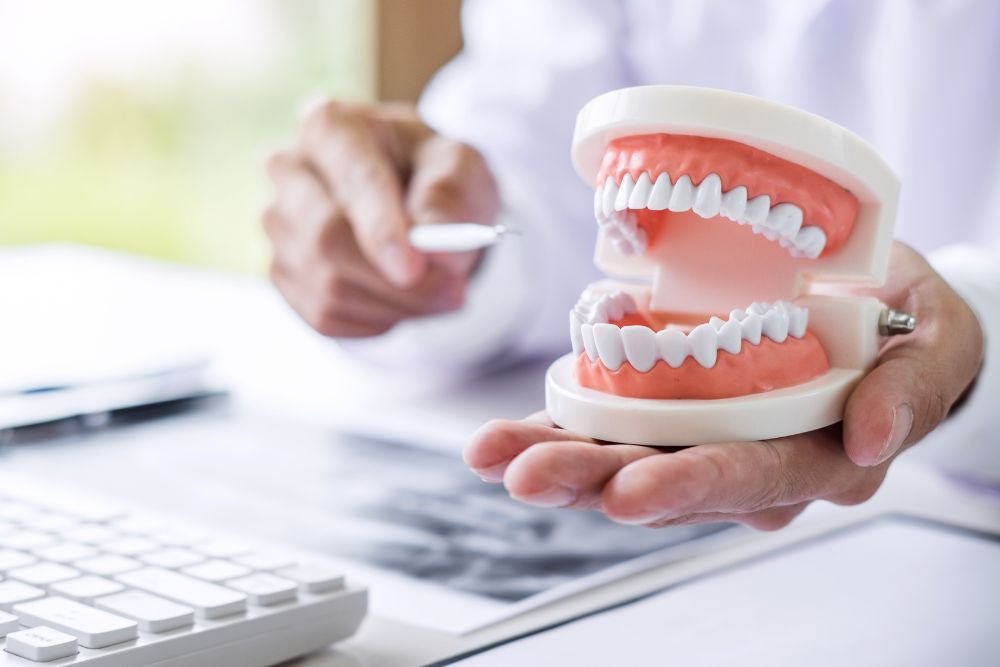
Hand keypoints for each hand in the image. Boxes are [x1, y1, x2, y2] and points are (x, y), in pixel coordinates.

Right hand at [263, 101, 499, 336]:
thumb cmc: (433, 173)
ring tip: (439, 291)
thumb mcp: (460, 167)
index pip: (353, 179)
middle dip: (395, 280)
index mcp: (331, 126)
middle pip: (326, 237)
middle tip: (455, 291)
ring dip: (395, 304)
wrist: (412, 200)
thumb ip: (451, 197)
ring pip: (326, 286)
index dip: (381, 228)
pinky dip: (376, 319)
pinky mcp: (281, 272)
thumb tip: (436, 249)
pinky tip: (402, 298)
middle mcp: (289, 170)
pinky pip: (325, 315)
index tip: (413, 268)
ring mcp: (278, 224)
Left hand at [464, 243, 983, 529]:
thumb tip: (870, 438)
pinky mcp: (668, 410)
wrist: (876, 306)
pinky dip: (555, 428)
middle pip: (669, 480)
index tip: (630, 494)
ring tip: (492, 454)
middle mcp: (749, 459)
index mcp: (816, 455)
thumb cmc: (906, 324)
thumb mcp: (935, 344)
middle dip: (594, 481)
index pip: (754, 477)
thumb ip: (912, 389)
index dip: (693, 486)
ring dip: (558, 459)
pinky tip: (502, 437)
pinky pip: (608, 426)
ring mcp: (701, 435)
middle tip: (528, 476)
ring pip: (625, 460)